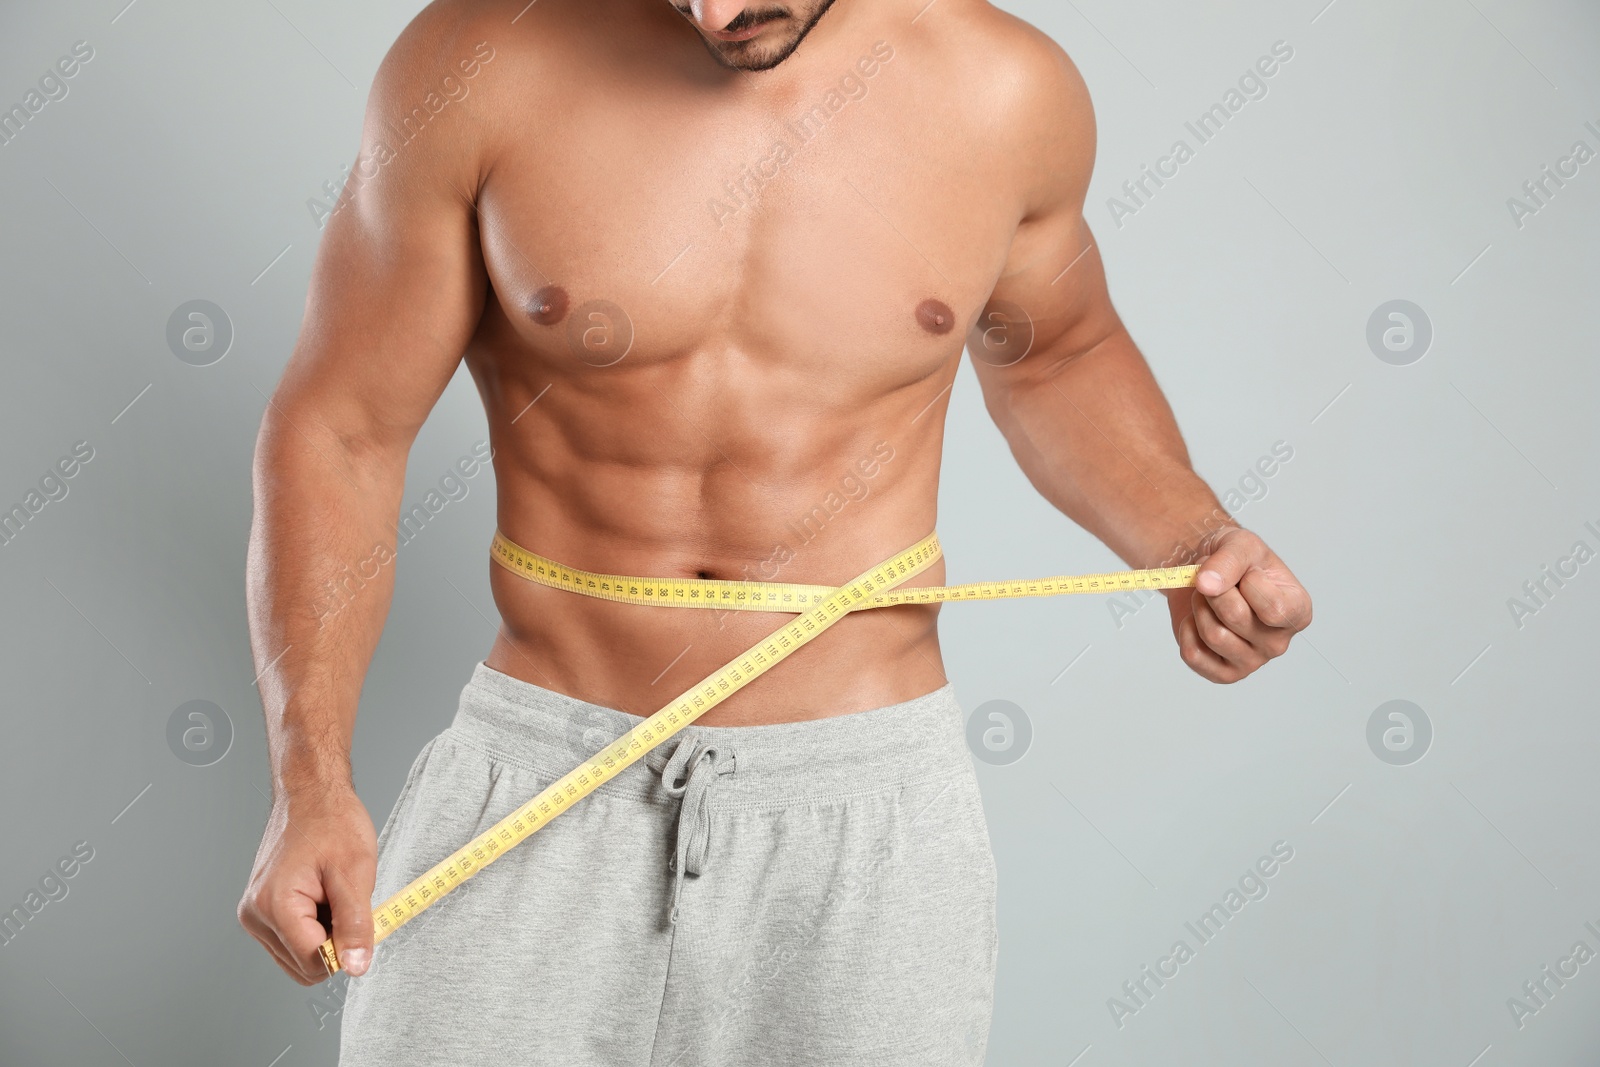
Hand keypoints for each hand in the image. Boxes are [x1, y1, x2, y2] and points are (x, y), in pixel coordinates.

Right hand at [238, 784, 377, 983]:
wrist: (311, 793)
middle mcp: (255, 915)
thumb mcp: (355, 872)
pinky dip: (314, 928)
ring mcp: (254, 914)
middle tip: (346, 901)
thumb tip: (355, 967)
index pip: (315, 962)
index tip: (363, 920)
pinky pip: (292, 941)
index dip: (347, 949)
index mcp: (275, 906)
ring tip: (332, 895)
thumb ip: (355, 925)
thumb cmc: (333, 821)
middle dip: (335, 943)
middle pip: (305, 965)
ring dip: (324, 936)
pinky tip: (322, 897)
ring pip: (298, 957)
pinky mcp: (260, 911)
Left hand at [1166, 526, 1310, 682]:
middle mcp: (1279, 642)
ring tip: (1204, 595)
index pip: (1274, 608)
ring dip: (1198, 606)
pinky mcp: (1223, 673)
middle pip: (1236, 617)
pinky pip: (1193, 654)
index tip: (1247, 571)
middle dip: (1215, 589)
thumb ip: (1228, 561)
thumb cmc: (1236, 561)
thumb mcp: (1241, 544)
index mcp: (1298, 612)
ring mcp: (1251, 662)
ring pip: (1213, 635)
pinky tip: (1197, 618)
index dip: (1249, 582)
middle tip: (1212, 578)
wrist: (1208, 575)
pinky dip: (1186, 629)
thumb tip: (1207, 584)